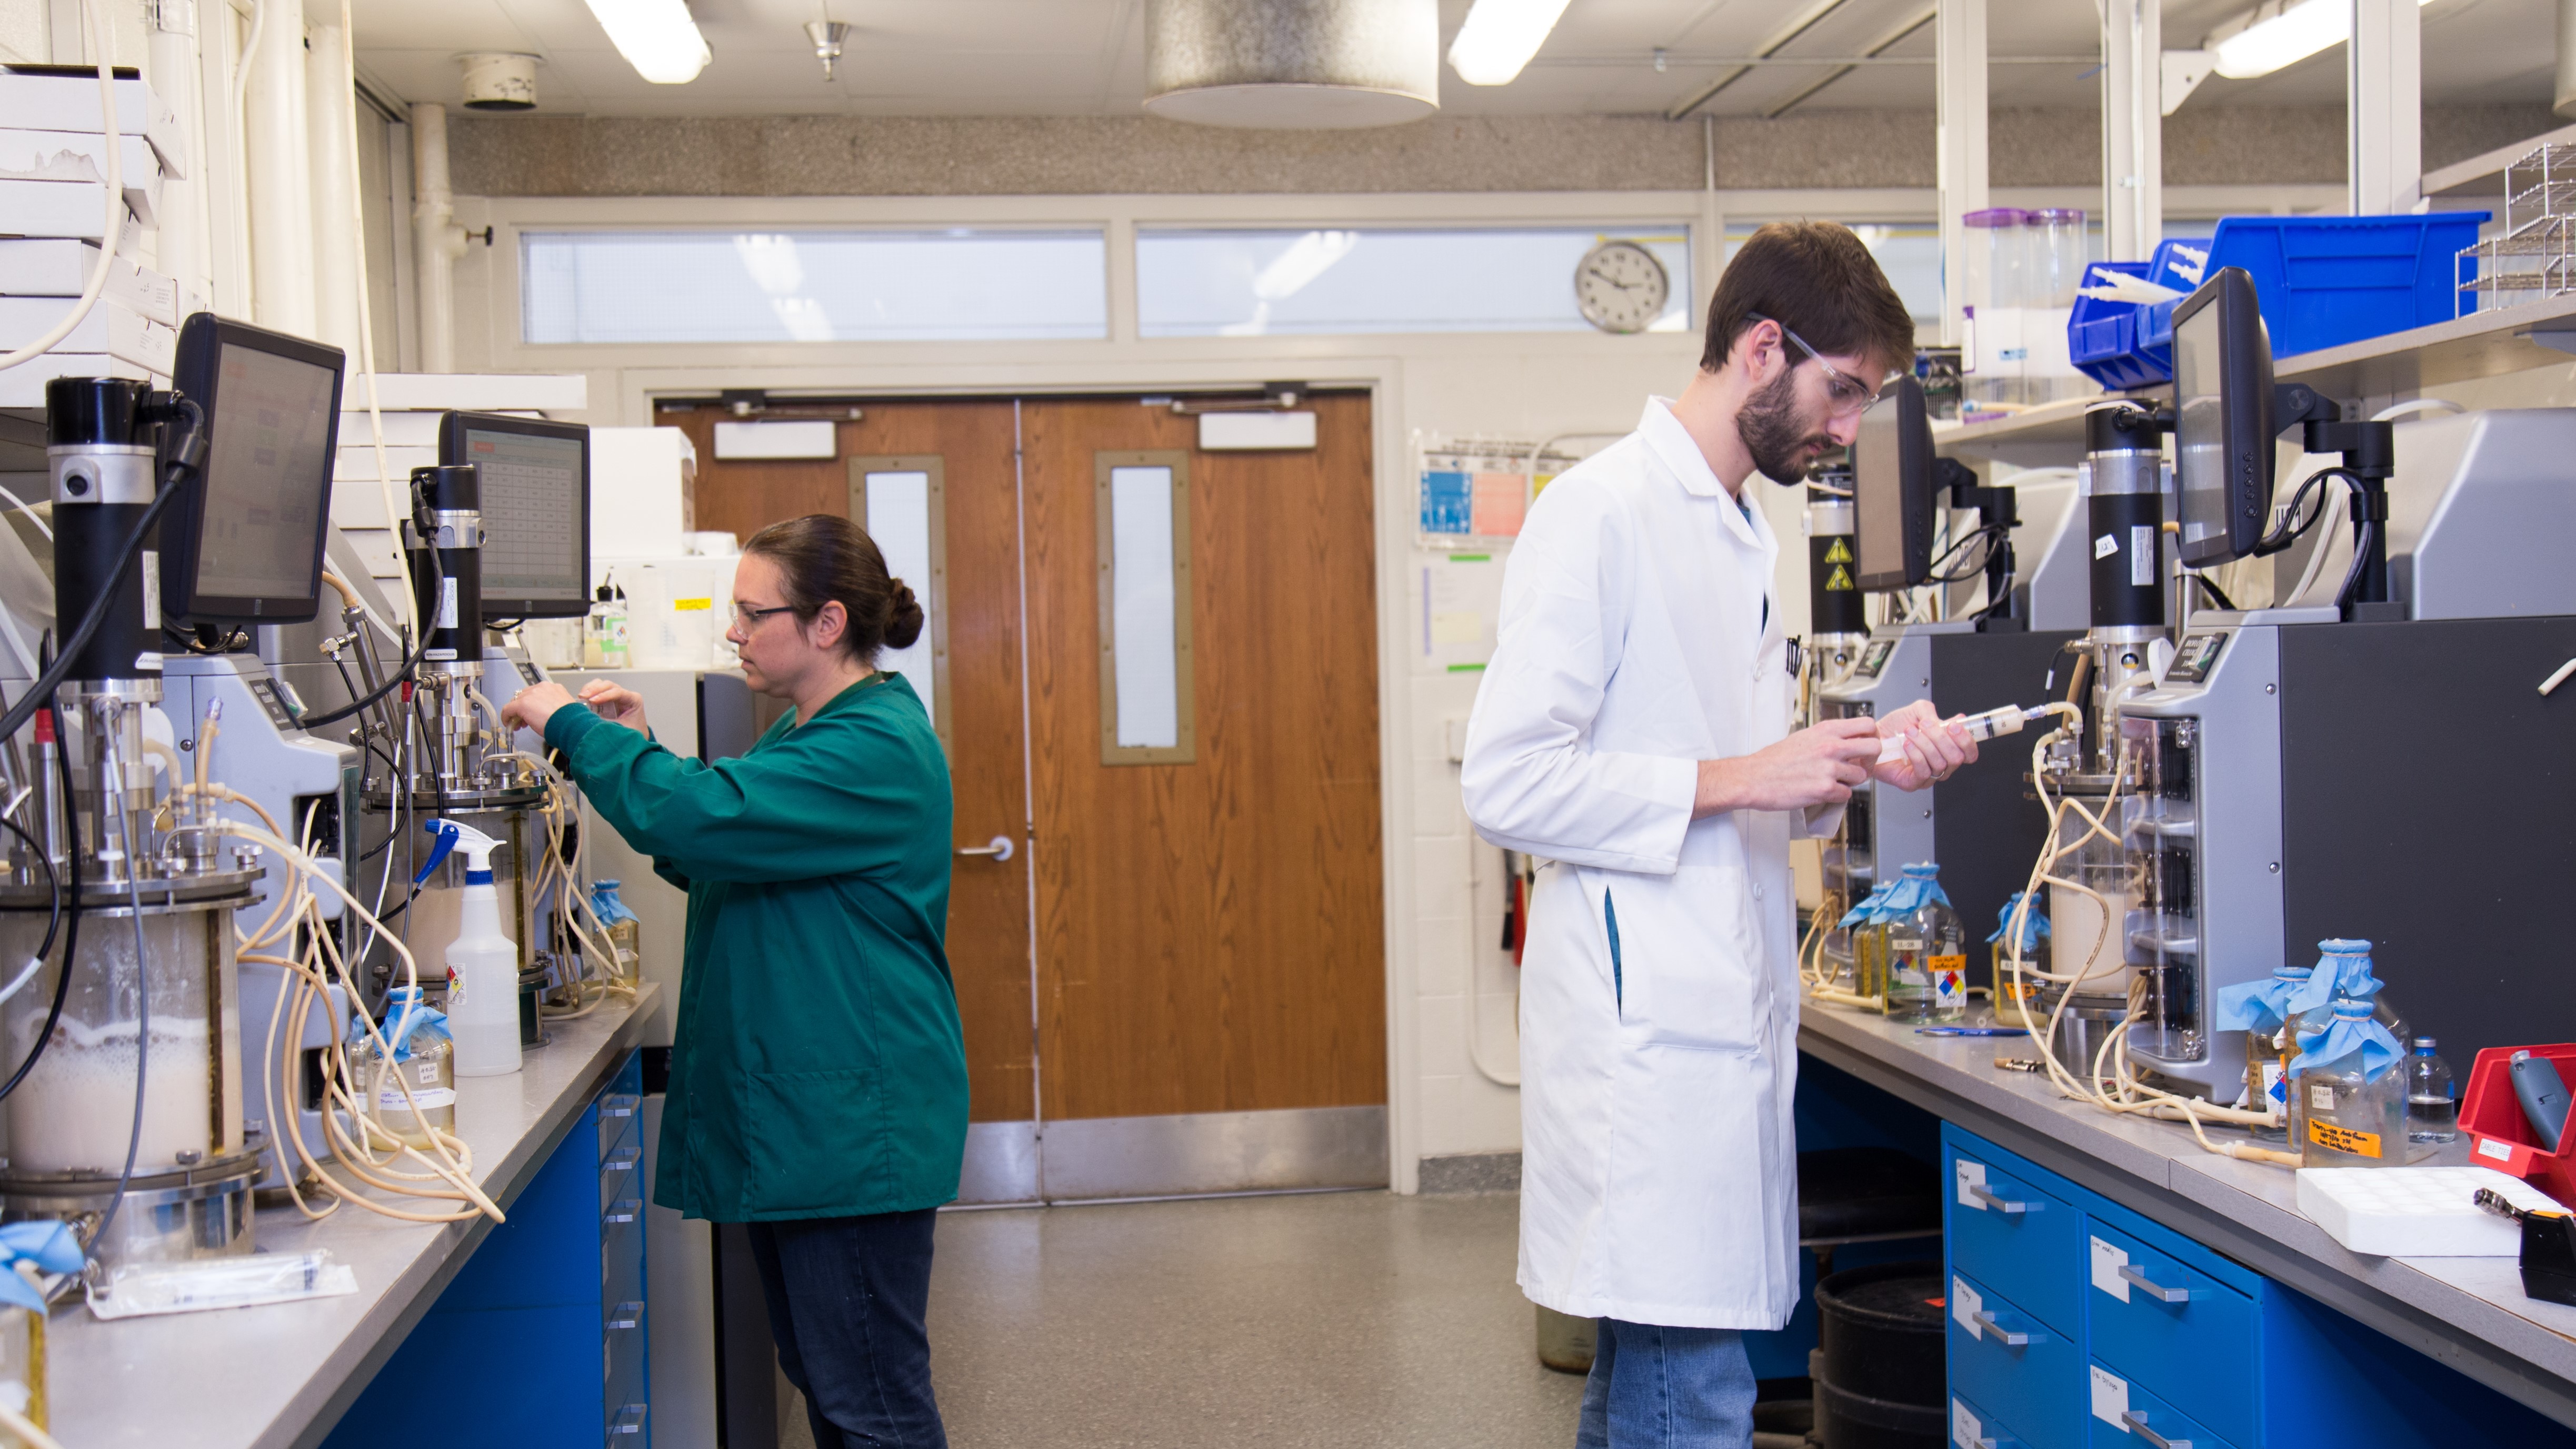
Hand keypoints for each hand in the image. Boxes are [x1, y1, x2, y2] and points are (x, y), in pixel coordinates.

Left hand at [501, 681, 574, 735]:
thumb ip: (551, 706)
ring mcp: (532, 694)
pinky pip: (508, 709)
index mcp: (553, 688)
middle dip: (523, 708)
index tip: (531, 714)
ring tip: (518, 724)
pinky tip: (509, 724)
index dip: (531, 704)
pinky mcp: (522, 703)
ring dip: (516, 712)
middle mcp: (542, 687)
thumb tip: (544, 714)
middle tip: (524, 720)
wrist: (570, 725)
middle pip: (525, 695)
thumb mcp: (562, 709)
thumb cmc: (570, 721)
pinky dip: (506, 716)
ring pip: (516, 701)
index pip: (536, 693)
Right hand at [577, 679, 650, 735]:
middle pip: (609, 685)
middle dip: (595, 689)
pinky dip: (588, 693)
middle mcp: (625, 695)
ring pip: (601, 685)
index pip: (618, 692)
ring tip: (581, 697)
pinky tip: (582, 698)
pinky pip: (596, 691)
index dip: (604, 695)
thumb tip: (589, 720)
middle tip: (583, 697)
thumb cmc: (631, 736)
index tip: (593, 701)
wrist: (634, 741)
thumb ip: (606, 723)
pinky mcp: (607, 700)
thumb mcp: (620, 730)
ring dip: (590, 689)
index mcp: (634, 700)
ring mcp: (615, 696)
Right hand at [1695, 718, 1879, 815]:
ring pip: (1862, 775)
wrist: (1753, 778)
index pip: (1867, 724)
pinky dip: (1838, 796)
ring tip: (1833, 781)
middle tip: (1860, 765)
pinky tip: (1824, 792)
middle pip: (1874, 748)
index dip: (1872, 736)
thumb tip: (1847, 743)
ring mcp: (1829, 768)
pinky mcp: (1825, 789)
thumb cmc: (1773, 760)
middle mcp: (1831, 746)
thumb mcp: (1804, 737)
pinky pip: (1847, 794)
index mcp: (1826, 730)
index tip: (1866, 745)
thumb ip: (1828, 738)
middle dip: (1870, 759)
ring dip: (1851, 781)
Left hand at [1871, 698, 1976, 792]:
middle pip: (1956, 757)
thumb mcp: (1917, 712)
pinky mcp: (1913, 783)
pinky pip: (1923, 771)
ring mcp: (1928, 776)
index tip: (1954, 726)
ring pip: (1939, 763)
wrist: (1873, 736)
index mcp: (1947, 748)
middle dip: (1941, 738)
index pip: (1969, 752)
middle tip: (1925, 725)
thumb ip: (1936, 713)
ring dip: (1924, 743)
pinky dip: (1916, 754)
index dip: (1966, 740)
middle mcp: (1941, 764)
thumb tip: (1955, 720)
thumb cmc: (1895, 727)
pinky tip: (1907, 744)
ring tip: (1909, 732)